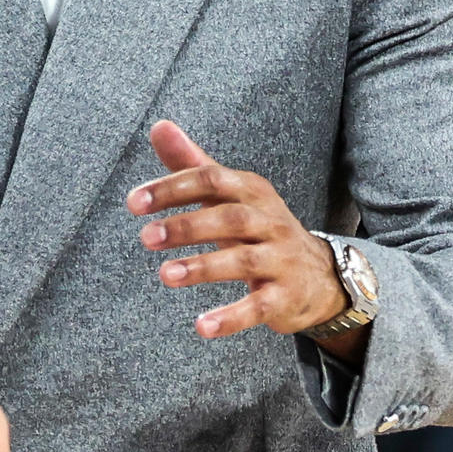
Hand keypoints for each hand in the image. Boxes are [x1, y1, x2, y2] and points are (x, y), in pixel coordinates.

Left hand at [130, 121, 345, 341]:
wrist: (318, 274)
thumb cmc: (259, 228)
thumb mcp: (229, 195)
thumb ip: (192, 164)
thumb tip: (158, 125)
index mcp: (251, 190)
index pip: (212, 179)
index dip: (173, 188)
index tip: (134, 203)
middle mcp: (269, 221)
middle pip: (229, 218)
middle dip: (186, 226)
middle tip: (145, 238)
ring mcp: (280, 259)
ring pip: (243, 260)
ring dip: (203, 267)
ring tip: (164, 275)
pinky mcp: (284, 296)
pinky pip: (259, 307)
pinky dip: (231, 318)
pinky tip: (201, 326)